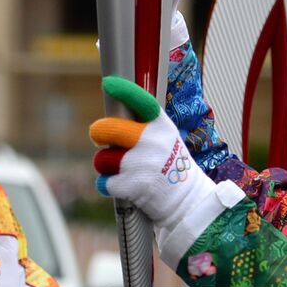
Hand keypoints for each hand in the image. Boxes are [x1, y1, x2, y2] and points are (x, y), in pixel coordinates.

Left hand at [90, 76, 213, 231]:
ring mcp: (141, 163)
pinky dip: (109, 186)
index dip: (124, 92)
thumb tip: (111, 118)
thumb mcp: (165, 138)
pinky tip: (125, 187)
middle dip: (99, 134)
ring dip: (107, 166)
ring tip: (126, 171)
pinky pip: (104, 182)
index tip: (109, 84)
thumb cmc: (171, 167)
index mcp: (160, 126)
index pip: (141, 102)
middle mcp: (151, 141)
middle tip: (100, 138)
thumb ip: (142, 126)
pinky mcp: (132, 185)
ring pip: (102, 159)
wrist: (187, 202)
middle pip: (106, 130)